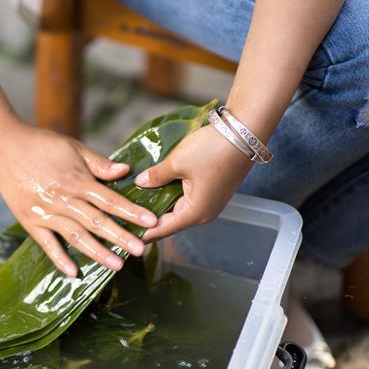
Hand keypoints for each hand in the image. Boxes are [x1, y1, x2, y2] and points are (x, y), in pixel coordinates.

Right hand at [0, 120, 158, 276]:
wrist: (3, 145)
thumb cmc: (40, 144)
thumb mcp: (73, 147)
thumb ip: (99, 164)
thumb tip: (125, 171)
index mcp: (76, 180)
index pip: (109, 199)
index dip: (131, 211)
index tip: (151, 222)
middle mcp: (63, 199)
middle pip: (96, 221)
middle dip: (120, 236)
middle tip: (140, 250)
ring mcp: (46, 212)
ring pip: (75, 235)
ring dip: (97, 251)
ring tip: (116, 265)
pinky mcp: (30, 221)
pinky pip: (46, 243)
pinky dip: (59, 258)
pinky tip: (73, 272)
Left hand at [135, 125, 253, 241]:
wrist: (244, 133)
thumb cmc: (211, 150)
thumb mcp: (177, 163)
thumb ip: (156, 176)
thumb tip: (141, 183)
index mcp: (196, 213)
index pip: (162, 229)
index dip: (142, 231)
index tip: (124, 235)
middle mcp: (204, 213)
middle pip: (169, 221)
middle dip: (148, 219)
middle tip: (124, 218)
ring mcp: (210, 202)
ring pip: (177, 210)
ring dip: (159, 206)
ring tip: (135, 204)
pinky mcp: (212, 191)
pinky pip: (186, 199)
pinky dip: (169, 196)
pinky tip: (154, 190)